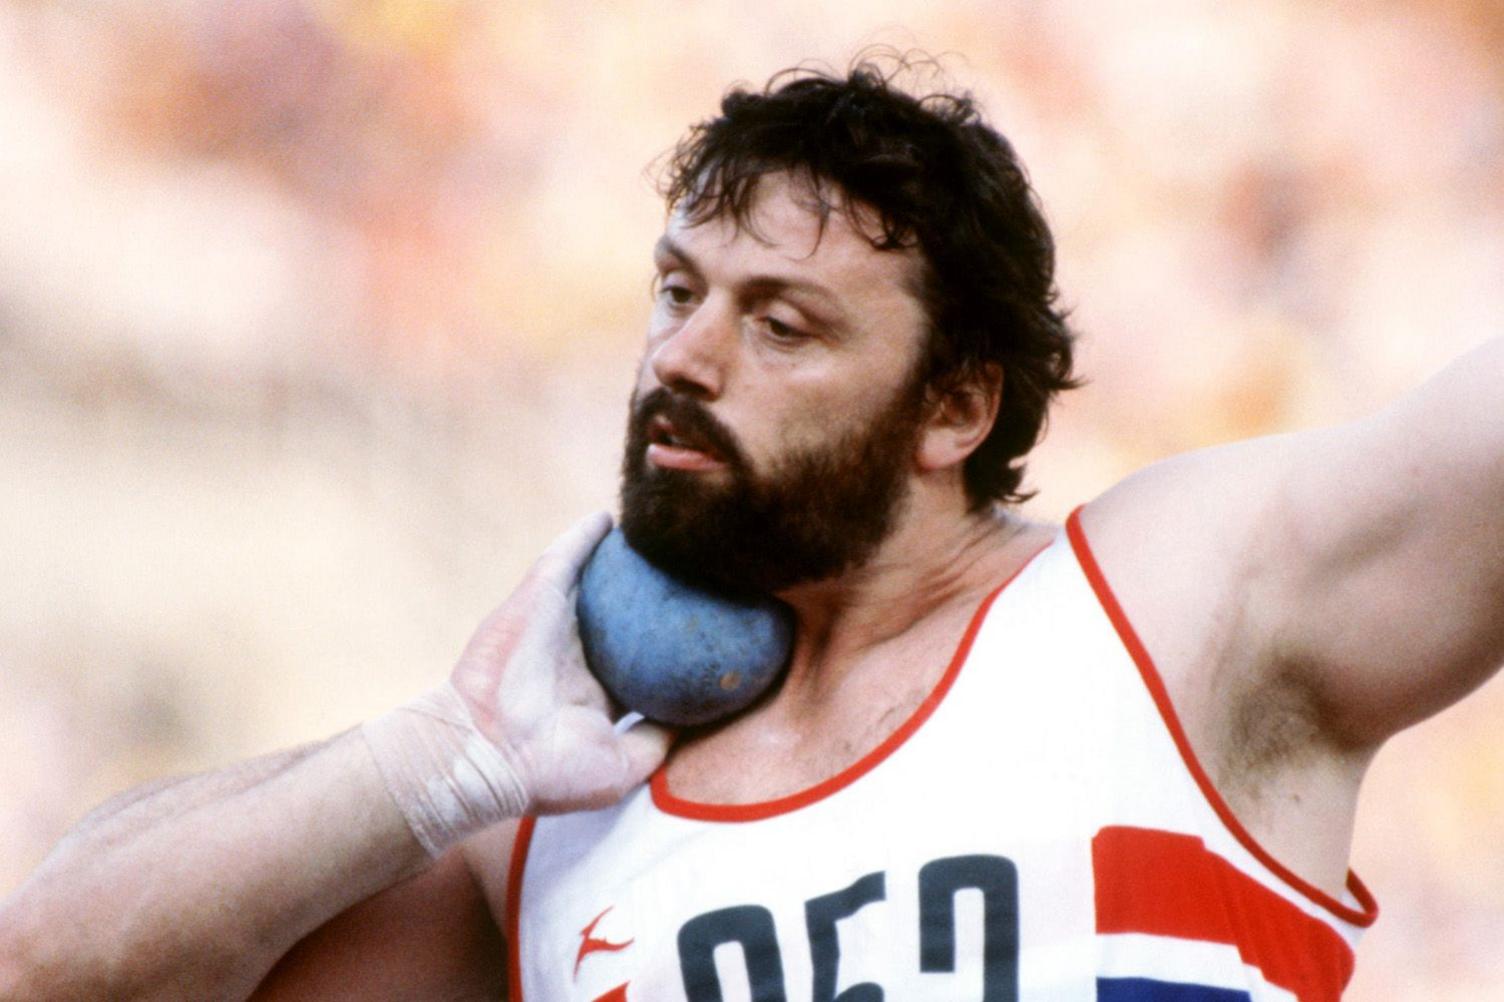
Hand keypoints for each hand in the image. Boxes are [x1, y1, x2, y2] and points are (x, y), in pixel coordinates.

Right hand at [449, 512, 672, 813]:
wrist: (488, 754)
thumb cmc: (551, 772)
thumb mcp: (622, 768)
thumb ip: (657, 740)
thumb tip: (696, 721)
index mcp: (596, 693)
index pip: (641, 660)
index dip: (671, 644)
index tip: (711, 627)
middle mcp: (577, 654)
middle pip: (623, 614)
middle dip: (653, 594)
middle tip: (694, 572)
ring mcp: (555, 624)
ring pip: (596, 580)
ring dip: (623, 558)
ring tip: (662, 536)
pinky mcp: (536, 598)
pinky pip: (566, 556)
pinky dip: (586, 536)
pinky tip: (612, 517)